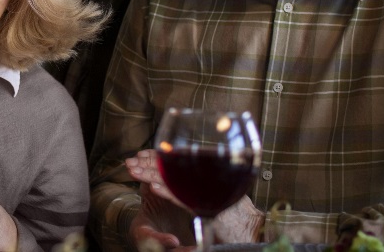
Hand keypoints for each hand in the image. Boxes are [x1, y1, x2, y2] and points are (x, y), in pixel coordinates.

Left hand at [127, 150, 261, 245]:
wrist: (252, 229)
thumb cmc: (235, 213)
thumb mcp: (216, 192)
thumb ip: (199, 181)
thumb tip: (175, 172)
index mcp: (207, 171)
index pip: (178, 159)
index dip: (158, 156)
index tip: (141, 154)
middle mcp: (206, 176)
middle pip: (174, 166)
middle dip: (149, 163)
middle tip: (130, 161)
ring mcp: (207, 191)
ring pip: (174, 180)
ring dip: (152, 174)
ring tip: (134, 170)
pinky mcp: (206, 209)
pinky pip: (183, 199)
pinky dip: (167, 192)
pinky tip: (152, 187)